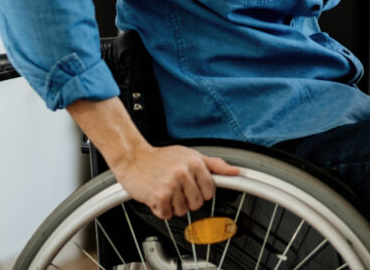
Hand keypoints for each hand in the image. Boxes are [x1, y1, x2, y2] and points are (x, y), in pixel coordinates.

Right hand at [111, 144, 239, 218]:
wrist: (133, 157)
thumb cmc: (161, 157)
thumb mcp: (191, 155)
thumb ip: (215, 164)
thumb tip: (236, 171)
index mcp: (195, 162)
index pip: (210, 191)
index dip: (201, 192)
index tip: (192, 187)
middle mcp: (185, 173)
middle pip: (197, 204)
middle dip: (187, 200)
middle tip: (176, 189)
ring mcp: (172, 185)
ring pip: (183, 211)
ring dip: (173, 205)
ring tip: (165, 190)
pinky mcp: (159, 196)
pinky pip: (167, 214)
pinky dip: (161, 210)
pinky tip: (156, 196)